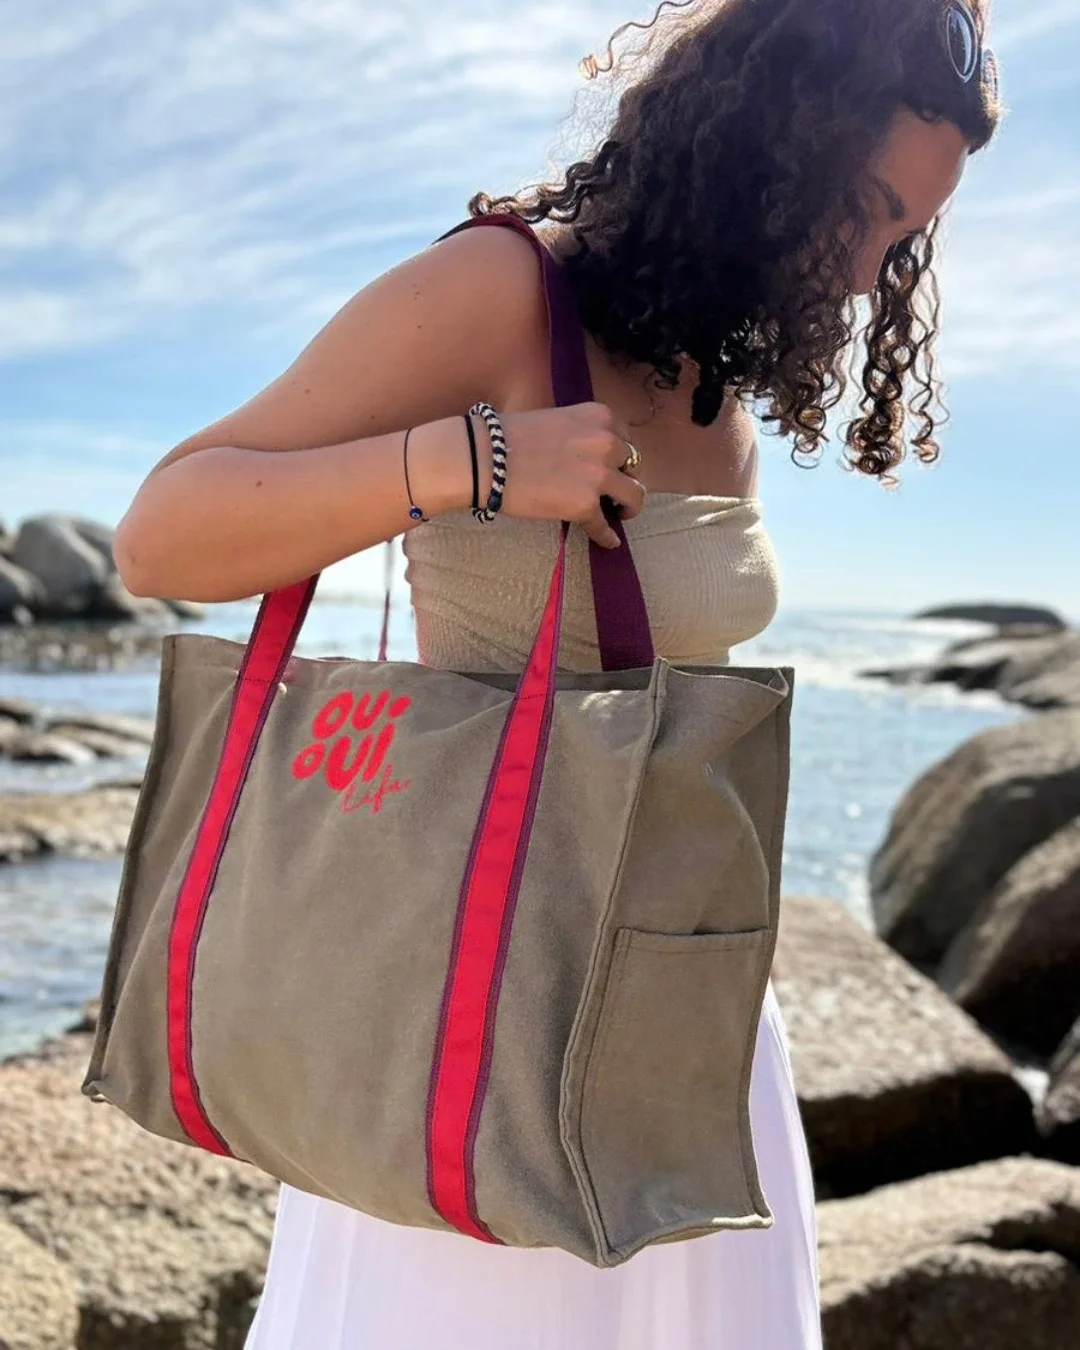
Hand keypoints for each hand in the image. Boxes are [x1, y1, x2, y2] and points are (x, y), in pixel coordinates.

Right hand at [489, 402, 645, 548]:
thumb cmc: (508, 437)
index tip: (612, 468)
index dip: (619, 457)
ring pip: (634, 497)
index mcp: (600, 417)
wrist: (484, 458)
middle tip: (613, 493)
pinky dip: (607, 536)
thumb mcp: (556, 420)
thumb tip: (588, 460)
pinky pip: (605, 526)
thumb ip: (580, 434)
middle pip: (634, 466)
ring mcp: (599, 475)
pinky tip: (608, 541)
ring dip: (627, 507)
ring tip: (618, 515)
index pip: (626, 439)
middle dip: (624, 479)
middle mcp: (607, 442)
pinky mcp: (586, 505)